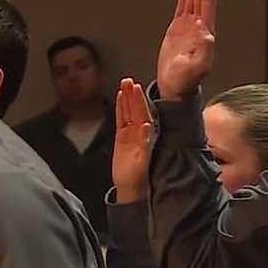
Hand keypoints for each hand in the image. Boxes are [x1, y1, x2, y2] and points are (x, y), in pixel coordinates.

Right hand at [112, 78, 152, 202]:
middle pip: (135, 110)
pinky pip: (121, 119)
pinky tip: (120, 98)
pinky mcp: (122, 137)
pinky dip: (121, 108)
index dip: (139, 101)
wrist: (129, 187)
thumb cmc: (137, 176)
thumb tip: (147, 127)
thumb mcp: (141, 160)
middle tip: (128, 80)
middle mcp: (139, 132)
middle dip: (132, 95)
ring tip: (124, 84)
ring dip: (126, 98)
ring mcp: (130, 133)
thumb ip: (144, 143)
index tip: (136, 88)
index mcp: (145, 136)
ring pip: (128, 112)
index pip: (142, 114)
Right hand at [157, 0, 216, 100]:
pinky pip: (183, 4)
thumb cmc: (185, 82)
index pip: (207, 2)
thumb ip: (203, 52)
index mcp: (205, 33)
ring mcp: (189, 26)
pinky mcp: (178, 29)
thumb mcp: (196, 69)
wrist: (175, 89)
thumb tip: (205, 32)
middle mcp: (199, 26)